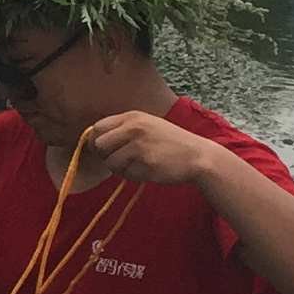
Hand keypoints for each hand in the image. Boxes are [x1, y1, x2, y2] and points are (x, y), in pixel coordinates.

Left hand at [80, 110, 213, 186]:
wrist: (198, 156)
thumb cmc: (170, 143)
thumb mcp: (148, 125)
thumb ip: (124, 129)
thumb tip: (95, 142)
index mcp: (133, 117)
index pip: (98, 127)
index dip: (97, 141)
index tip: (105, 150)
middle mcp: (134, 128)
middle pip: (99, 145)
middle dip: (105, 156)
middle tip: (119, 161)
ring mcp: (140, 146)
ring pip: (110, 163)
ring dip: (119, 169)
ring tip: (136, 166)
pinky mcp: (146, 163)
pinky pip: (126, 174)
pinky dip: (132, 176)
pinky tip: (147, 171)